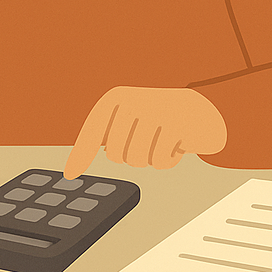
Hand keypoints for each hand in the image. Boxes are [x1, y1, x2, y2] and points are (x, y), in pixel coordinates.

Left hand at [64, 86, 226, 178]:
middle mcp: (134, 101)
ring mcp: (156, 111)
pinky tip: (173, 145)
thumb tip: (71, 171)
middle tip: (144, 144)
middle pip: (117, 154)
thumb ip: (96, 141)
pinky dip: (167, 160)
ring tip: (159, 143)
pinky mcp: (177, 125)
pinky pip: (160, 161)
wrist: (199, 110)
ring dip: (150, 159)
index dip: (82, 153)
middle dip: (131, 157)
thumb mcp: (124, 121)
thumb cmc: (157, 117)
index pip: (94, 130)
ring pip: (138, 160)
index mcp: (117, 98)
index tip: (72, 174)